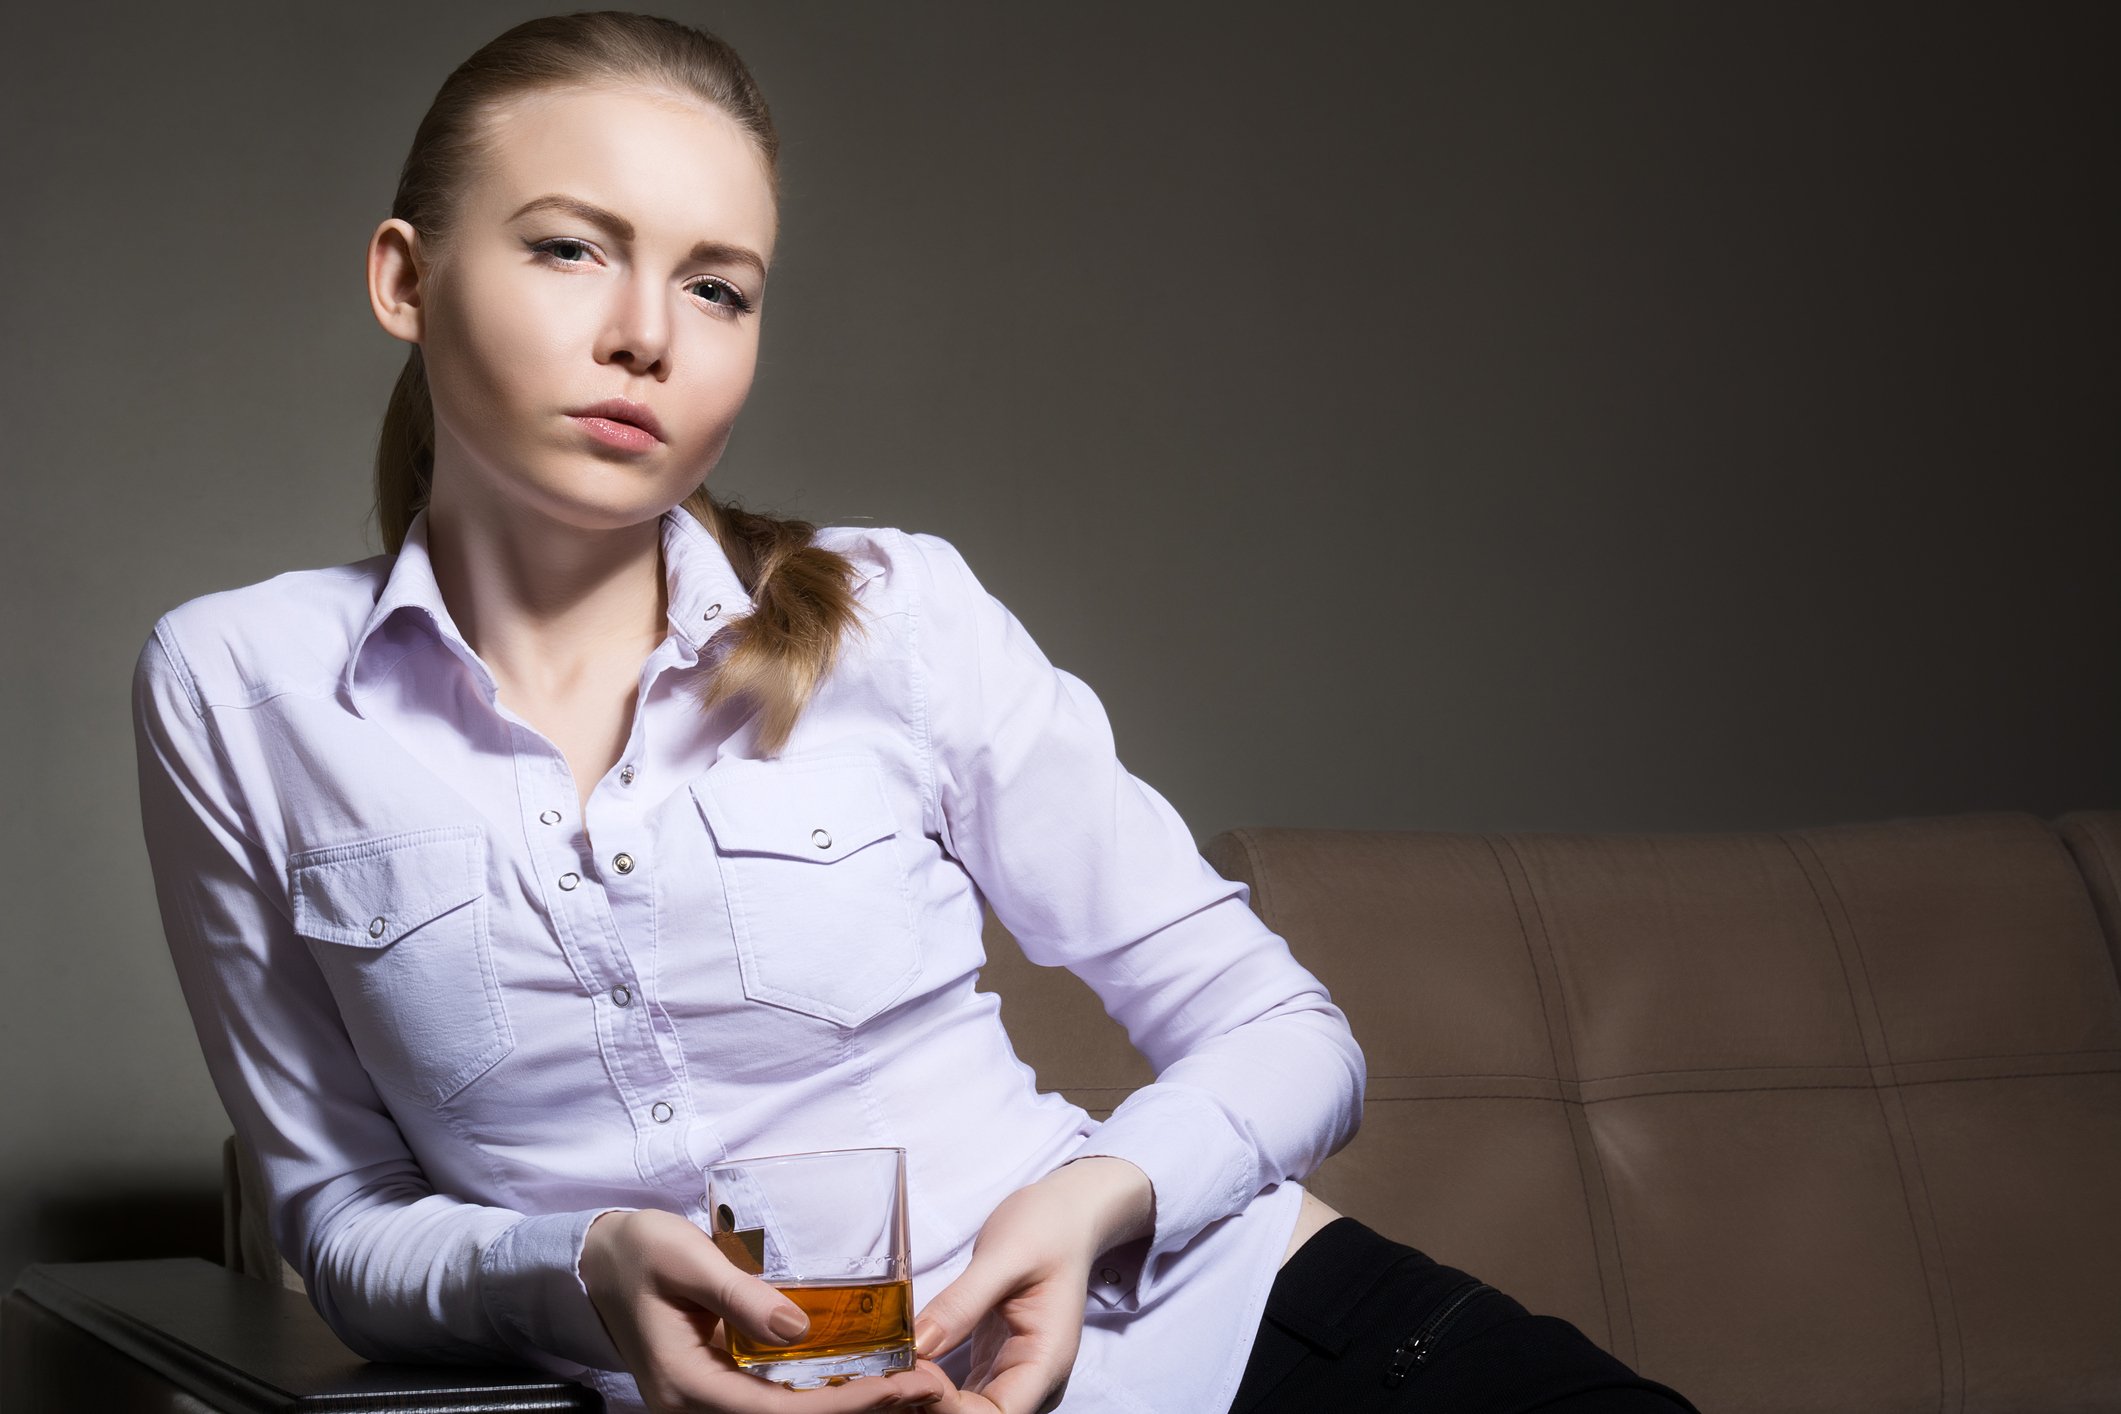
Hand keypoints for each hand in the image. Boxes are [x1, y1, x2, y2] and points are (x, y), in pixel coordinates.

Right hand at [580, 1208, 953, 1413]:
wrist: (595, 1261)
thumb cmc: (638, 1251)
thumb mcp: (685, 1258)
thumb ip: (738, 1293)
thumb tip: (796, 1327)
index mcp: (689, 1386)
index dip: (849, 1407)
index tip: (905, 1385)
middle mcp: (698, 1408)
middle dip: (864, 1412)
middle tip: (929, 1388)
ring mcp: (709, 1404)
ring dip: (851, 1408)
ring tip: (915, 1387)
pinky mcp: (721, 1389)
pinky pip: (779, 1406)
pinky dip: (827, 1398)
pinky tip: (869, 1381)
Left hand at [913, 1157, 1153, 1413]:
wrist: (1065, 1217)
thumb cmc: (1048, 1230)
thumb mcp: (1005, 1256)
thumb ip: (963, 1302)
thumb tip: (918, 1345)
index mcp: (1047, 1360)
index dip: (950, 1407)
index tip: (914, 1371)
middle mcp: (1033, 1380)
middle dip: (929, 1407)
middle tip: (888, 1375)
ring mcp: (1012, 1376)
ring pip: (964, 1412)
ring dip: (924, 1401)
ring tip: (887, 1374)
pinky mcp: (993, 1366)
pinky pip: (959, 1395)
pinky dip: (928, 1389)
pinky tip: (901, 1370)